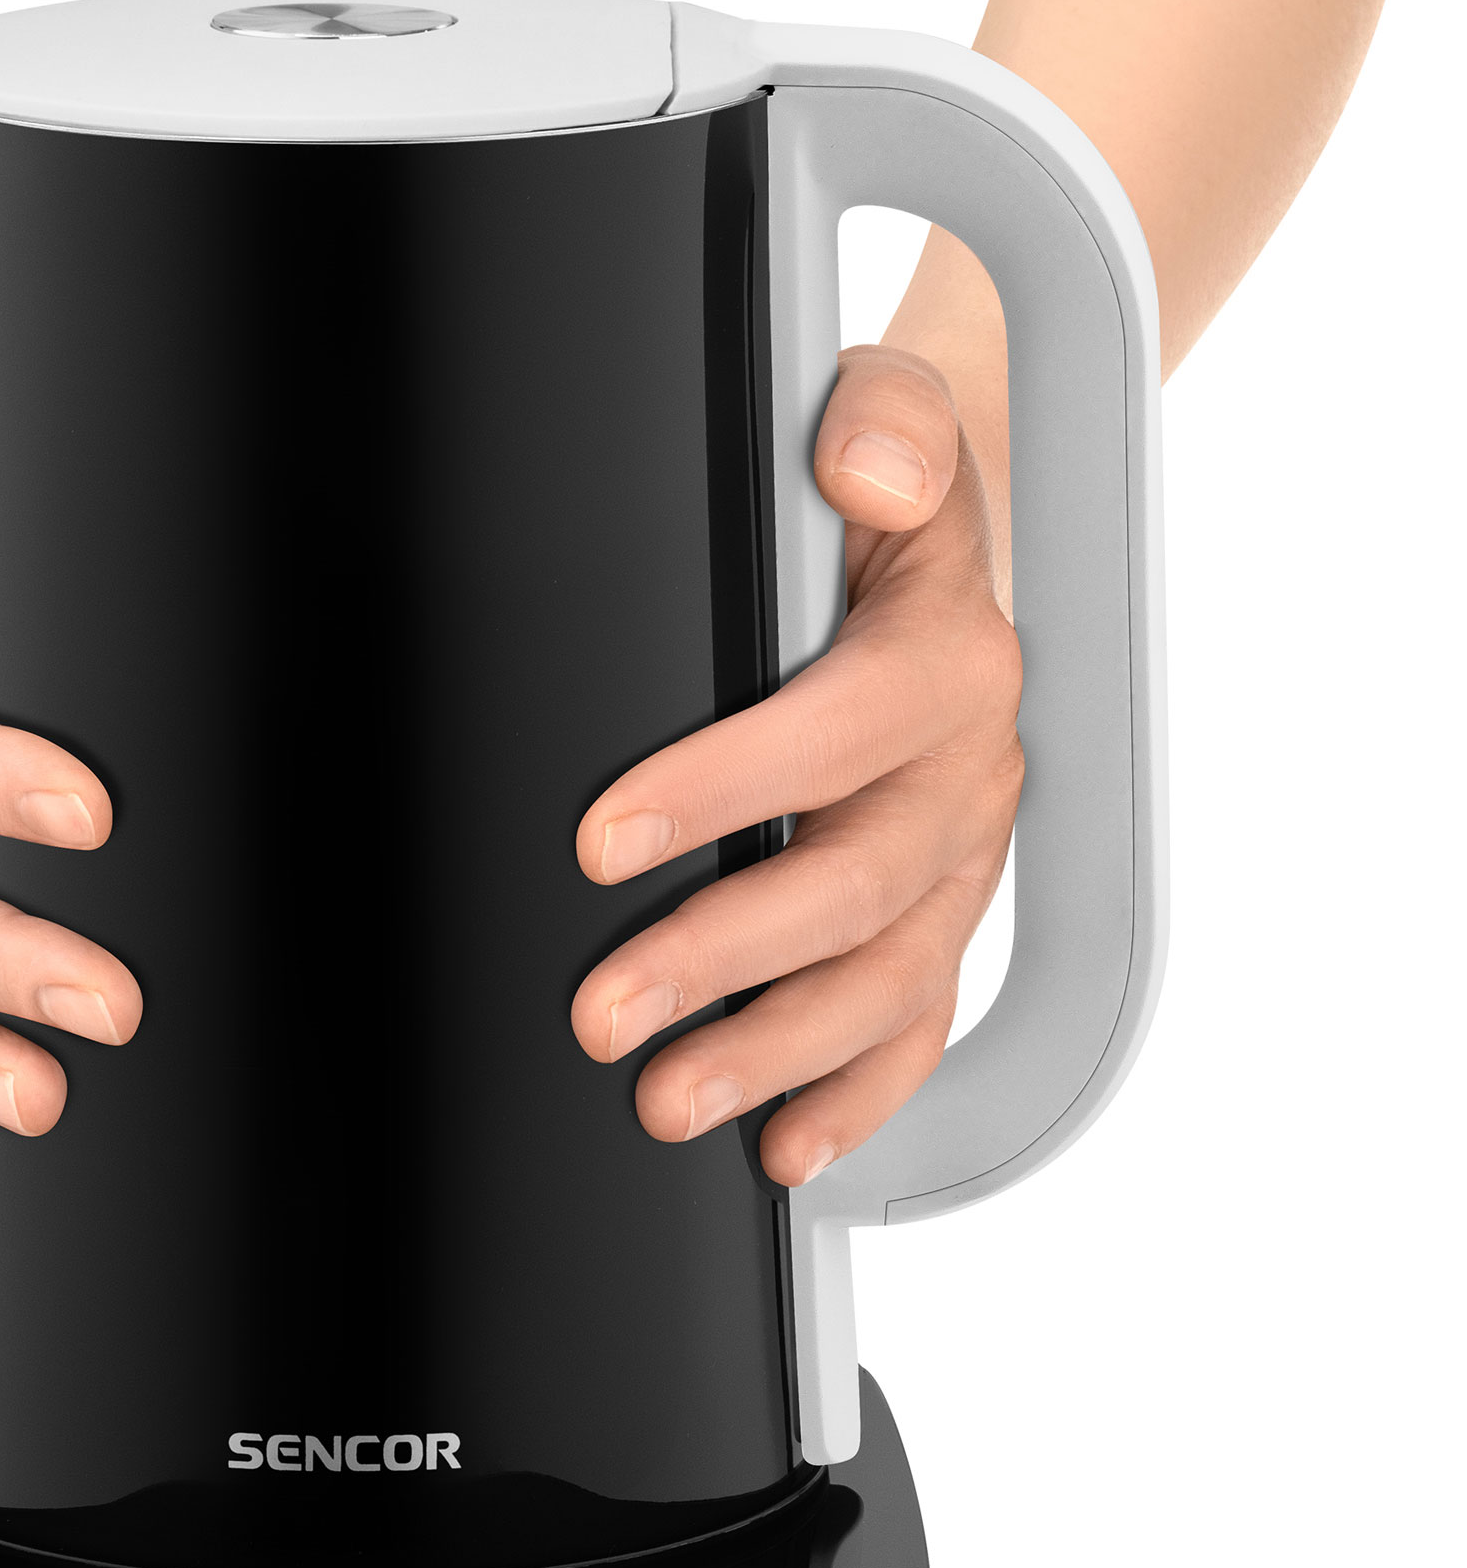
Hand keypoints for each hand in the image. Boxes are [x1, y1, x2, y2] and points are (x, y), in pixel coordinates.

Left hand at [569, 345, 1021, 1187]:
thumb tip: (863, 469)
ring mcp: (959, 861)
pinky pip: (918, 1025)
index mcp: (944, 661)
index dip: (722, 790)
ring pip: (885, 982)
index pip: (834, 733)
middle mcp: (964, 774)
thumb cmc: (887, 504)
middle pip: (853, 888)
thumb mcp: (894, 421)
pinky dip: (855, 1097)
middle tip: (607, 1013)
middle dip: (723, 962)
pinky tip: (781, 1146)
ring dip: (776, 1055)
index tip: (603, 844)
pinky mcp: (943, 916)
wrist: (950, 555)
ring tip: (668, 1101)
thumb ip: (887, 428)